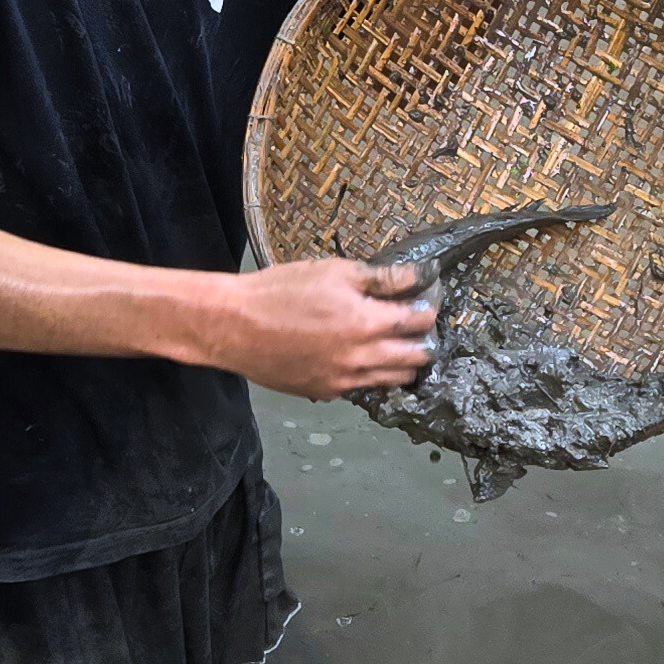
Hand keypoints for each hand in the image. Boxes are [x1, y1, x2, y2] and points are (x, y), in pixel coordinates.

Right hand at [210, 257, 436, 398]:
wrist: (235, 326)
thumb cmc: (282, 291)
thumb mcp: (334, 272)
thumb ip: (380, 278)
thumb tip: (416, 276)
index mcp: (369, 323)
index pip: (418, 322)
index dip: (428, 310)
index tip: (427, 303)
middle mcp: (363, 359)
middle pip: (415, 359)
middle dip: (423, 343)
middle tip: (417, 330)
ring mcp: (345, 381)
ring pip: (392, 380)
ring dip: (402, 365)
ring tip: (396, 347)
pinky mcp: (325, 392)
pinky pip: (361, 389)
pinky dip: (370, 376)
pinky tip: (361, 361)